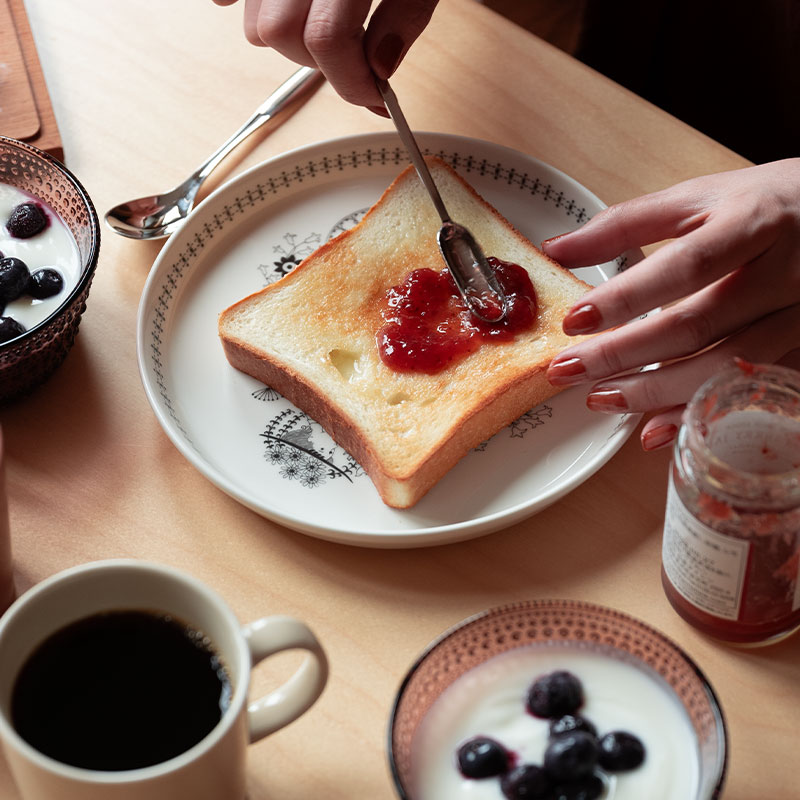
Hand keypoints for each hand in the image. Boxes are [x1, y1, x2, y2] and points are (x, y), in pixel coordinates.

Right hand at [212, 0, 439, 108]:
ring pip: (255, 24)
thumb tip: (380, 69)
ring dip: (291, 42)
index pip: (327, 40)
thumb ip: (404, 15)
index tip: (375, 99)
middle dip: (320, 65)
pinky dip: (247, 9)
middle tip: (355, 63)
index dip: (353, 83)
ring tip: (326, 27)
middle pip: (281, 35)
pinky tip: (285, 9)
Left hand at [542, 159, 799, 450]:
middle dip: (624, 354)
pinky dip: (698, 412)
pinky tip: (656, 429)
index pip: (685, 267)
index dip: (627, 298)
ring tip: (601, 399)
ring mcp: (799, 315)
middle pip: (698, 325)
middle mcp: (783, 273)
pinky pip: (746, 390)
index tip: (574, 321)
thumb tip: (557, 250)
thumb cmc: (766, 203)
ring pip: (724, 365)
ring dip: (656, 392)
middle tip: (568, 370)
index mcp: (752, 223)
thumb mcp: (700, 196)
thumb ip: (627, 223)